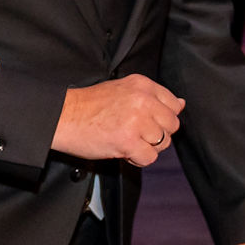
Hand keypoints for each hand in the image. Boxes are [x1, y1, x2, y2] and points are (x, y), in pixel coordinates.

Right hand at [53, 75, 183, 166]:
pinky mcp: (129, 141)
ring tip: (127, 141)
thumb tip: (181, 104)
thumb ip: (152, 97)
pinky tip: (123, 151)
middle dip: (158, 135)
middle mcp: (143, 100)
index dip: (162, 118)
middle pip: (172, 125)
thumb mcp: (123, 90)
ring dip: (147, 147)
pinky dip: (138, 159)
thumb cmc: (89, 106)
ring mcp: (137, 120)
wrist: (64, 117)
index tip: (148, 122)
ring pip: (163, 143)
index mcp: (142, 85)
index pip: (174, 104)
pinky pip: (149, 157)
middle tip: (137, 135)